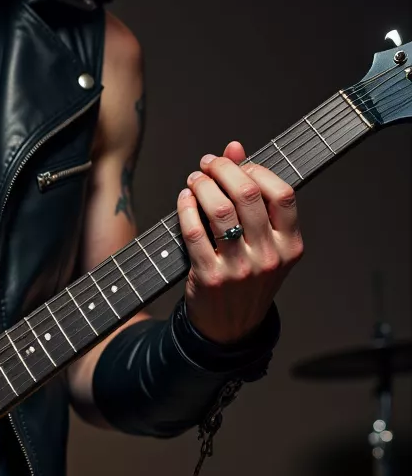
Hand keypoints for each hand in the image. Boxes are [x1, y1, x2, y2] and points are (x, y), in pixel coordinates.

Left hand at [178, 140, 302, 343]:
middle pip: (247, 195)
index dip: (256, 169)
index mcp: (290, 245)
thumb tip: (234, 147)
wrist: (230, 328)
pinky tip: (184, 200)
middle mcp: (270, 257)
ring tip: (195, 180)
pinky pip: (194, 231)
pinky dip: (186, 207)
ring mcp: (240, 269)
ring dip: (202, 186)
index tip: (237, 162)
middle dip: (223, 170)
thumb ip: (252, 193)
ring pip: (219, 210)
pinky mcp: (210, 277)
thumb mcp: (262, 240)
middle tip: (208, 164)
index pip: (282, 193)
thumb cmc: (247, 277)